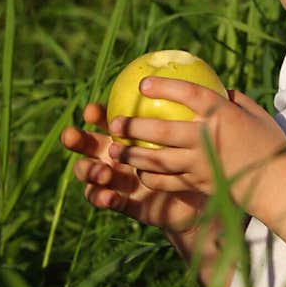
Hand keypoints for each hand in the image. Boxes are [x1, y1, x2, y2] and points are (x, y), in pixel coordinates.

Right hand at [60, 103, 205, 232]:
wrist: (205, 196)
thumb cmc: (202, 157)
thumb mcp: (200, 134)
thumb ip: (197, 109)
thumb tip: (212, 83)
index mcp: (130, 133)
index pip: (106, 118)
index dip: (94, 114)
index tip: (91, 110)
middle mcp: (118, 154)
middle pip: (87, 144)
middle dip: (75, 139)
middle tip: (73, 136)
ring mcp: (118, 179)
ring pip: (91, 172)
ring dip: (89, 170)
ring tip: (101, 171)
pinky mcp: (125, 203)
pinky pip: (108, 200)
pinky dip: (102, 198)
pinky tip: (108, 196)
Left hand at [106, 77, 285, 208]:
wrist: (278, 185)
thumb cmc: (269, 144)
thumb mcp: (255, 114)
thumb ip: (234, 99)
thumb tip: (217, 88)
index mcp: (223, 114)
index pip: (189, 95)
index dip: (164, 88)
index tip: (142, 84)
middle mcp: (208, 138)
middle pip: (161, 130)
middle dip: (133, 126)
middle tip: (114, 122)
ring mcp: (202, 164)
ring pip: (158, 159)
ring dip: (132, 154)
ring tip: (115, 150)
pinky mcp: (199, 184)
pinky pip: (167, 181)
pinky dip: (150, 176)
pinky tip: (139, 172)